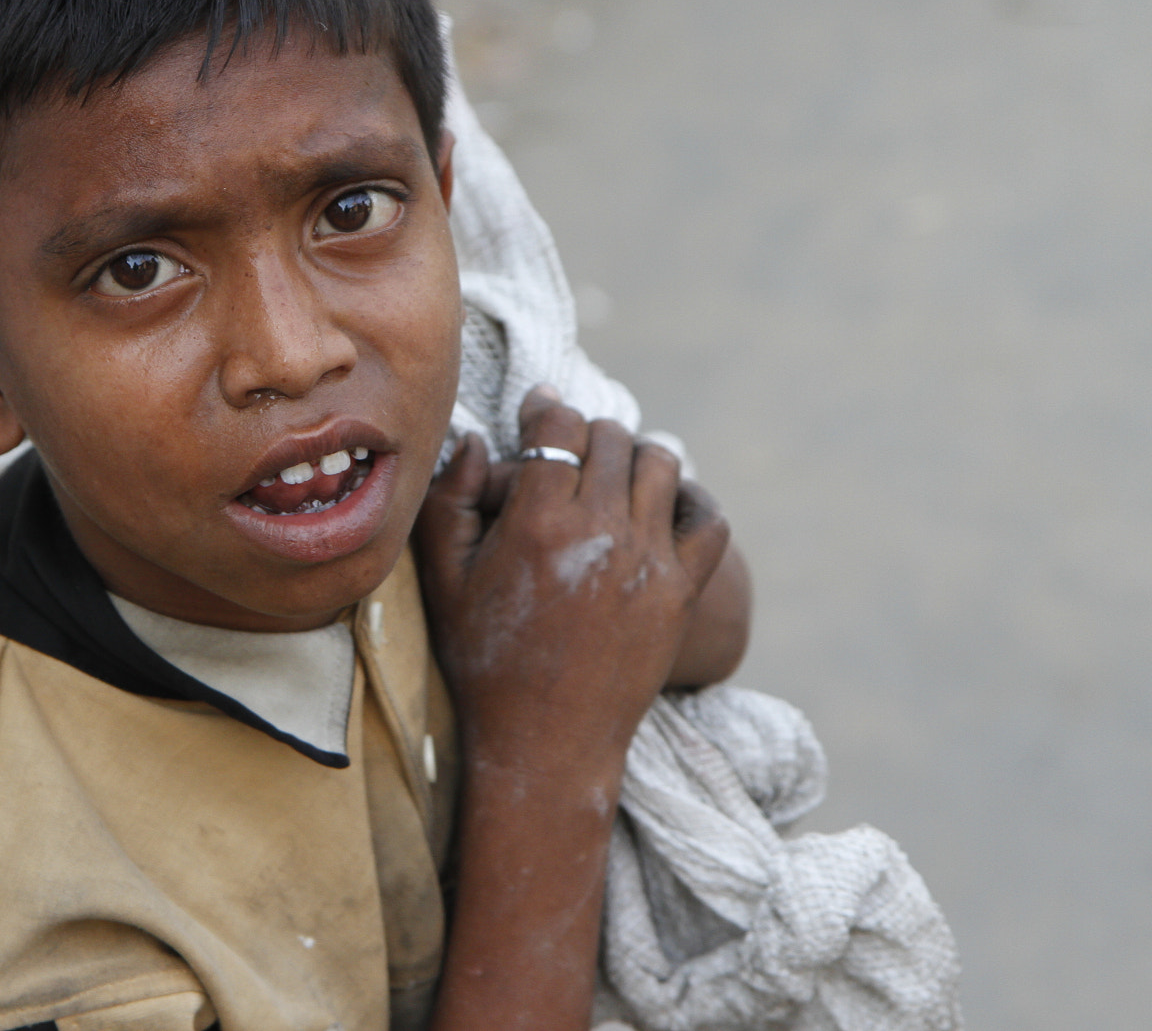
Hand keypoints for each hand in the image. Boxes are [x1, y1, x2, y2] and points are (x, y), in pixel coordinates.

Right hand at [415, 386, 731, 759]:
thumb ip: (451, 500)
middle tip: (570, 451)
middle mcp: (599, 532)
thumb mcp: (444, 580)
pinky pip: (707, 519)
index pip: (559, 430)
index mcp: (537, 523)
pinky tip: (663, 505)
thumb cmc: (484, 659)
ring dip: (636, 457)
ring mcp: (647, 561)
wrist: (546, 741)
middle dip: (588, 434)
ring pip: (660, 464)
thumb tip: (471, 438)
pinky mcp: (680, 591)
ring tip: (613, 475)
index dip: (547, 410)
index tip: (539, 411)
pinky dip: (690, 499)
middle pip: (611, 439)